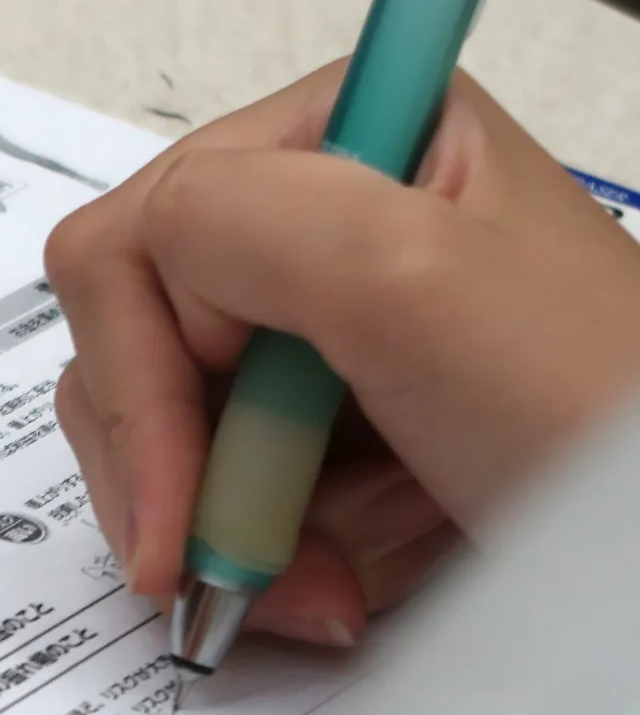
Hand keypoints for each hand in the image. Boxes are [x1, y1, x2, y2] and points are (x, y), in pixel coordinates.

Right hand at [45, 61, 639, 645]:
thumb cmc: (607, 422)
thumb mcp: (411, 280)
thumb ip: (235, 220)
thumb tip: (122, 258)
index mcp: (338, 137)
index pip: (130, 243)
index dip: (139, 382)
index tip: (181, 515)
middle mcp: (321, 226)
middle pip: (134, 347)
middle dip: (191, 474)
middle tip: (256, 563)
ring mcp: (327, 333)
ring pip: (174, 436)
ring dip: (241, 531)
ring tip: (341, 577)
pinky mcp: (337, 428)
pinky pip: (233, 495)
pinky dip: (278, 558)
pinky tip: (359, 573)